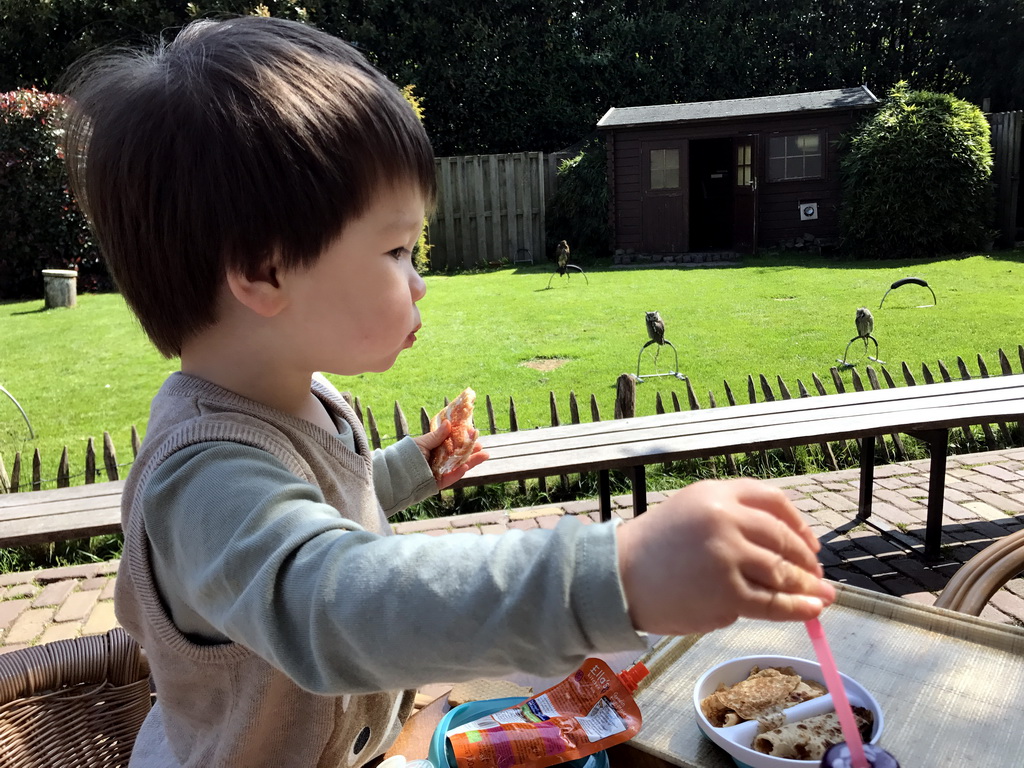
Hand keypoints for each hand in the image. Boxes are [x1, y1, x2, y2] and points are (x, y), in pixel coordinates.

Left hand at [411, 419, 488, 489]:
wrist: (395, 473)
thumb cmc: (407, 455)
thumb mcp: (422, 443)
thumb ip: (437, 436)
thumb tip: (449, 423)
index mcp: (435, 450)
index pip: (453, 445)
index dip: (464, 441)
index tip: (474, 435)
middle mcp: (439, 462)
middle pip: (458, 457)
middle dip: (471, 452)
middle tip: (483, 447)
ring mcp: (439, 473)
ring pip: (458, 468)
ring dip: (471, 462)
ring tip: (484, 456)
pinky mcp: (437, 484)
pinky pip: (449, 479)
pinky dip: (457, 474)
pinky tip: (466, 467)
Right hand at [616, 478, 834, 635]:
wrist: (617, 577)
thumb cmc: (652, 547)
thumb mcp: (690, 509)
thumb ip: (730, 515)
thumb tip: (780, 542)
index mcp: (717, 494)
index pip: (774, 501)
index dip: (799, 524)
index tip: (810, 542)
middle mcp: (726, 520)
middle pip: (783, 539)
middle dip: (807, 560)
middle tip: (817, 574)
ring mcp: (728, 557)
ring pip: (782, 573)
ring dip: (808, 586)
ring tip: (821, 595)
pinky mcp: (727, 594)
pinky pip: (772, 603)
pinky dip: (797, 608)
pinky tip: (811, 610)